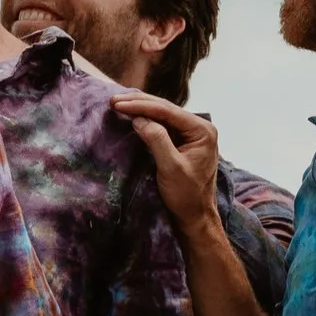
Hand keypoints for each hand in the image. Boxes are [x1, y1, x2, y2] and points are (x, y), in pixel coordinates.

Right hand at [105, 90, 225, 241]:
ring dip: (140, 108)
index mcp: (202, 131)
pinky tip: (132, 114)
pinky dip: (145, 118)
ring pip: (162, 114)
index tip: (117, 104)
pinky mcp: (183, 140)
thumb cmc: (186, 194)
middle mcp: (199, 127)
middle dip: (139, 103)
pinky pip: (162, 123)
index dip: (141, 105)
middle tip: (113, 100)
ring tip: (118, 103)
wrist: (195, 215)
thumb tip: (139, 119)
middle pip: (165, 108)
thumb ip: (157, 140)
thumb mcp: (171, 167)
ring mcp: (191, 133)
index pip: (168, 111)